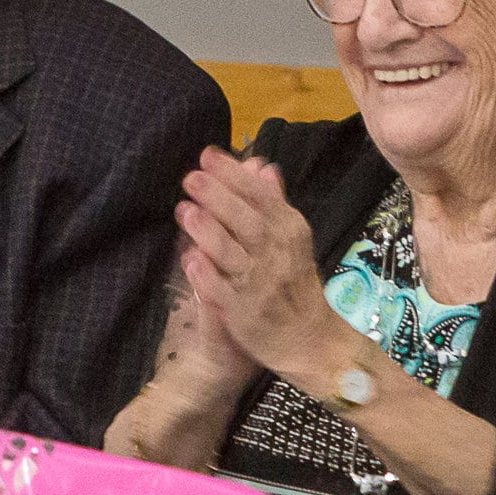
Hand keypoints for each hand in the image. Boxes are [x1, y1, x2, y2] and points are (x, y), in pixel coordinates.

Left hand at [177, 148, 354, 385]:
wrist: (310, 339)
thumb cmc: (294, 282)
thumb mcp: (291, 239)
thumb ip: (274, 203)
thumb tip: (263, 166)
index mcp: (289, 231)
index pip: (262, 196)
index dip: (235, 175)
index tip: (208, 155)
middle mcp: (277, 255)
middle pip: (248, 221)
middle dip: (219, 197)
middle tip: (191, 177)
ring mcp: (261, 285)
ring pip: (234, 255)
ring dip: (210, 232)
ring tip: (185, 210)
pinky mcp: (245, 314)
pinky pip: (224, 292)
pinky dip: (207, 276)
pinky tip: (189, 260)